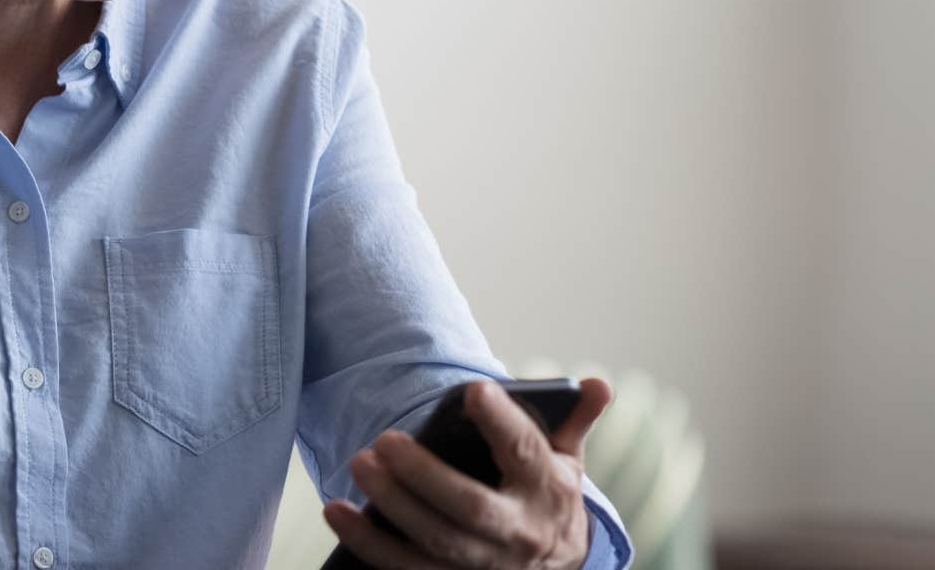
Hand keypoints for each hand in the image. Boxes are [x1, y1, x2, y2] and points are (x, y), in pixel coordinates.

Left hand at [321, 376, 613, 569]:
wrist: (553, 566)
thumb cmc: (546, 496)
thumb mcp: (566, 460)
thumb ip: (574, 420)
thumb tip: (598, 384)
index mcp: (546, 490)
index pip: (526, 452)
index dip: (502, 422)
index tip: (474, 391)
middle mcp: (517, 533)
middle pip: (469, 507)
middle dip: (424, 474)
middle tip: (384, 439)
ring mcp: (483, 566)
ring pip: (434, 542)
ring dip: (390, 506)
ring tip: (358, 463)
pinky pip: (404, 569)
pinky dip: (368, 543)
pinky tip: (337, 511)